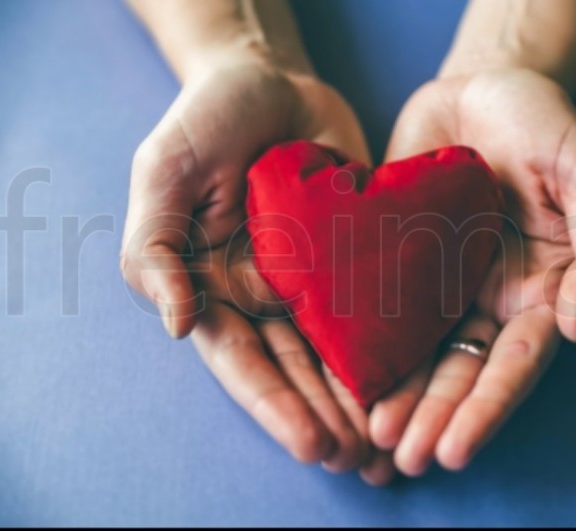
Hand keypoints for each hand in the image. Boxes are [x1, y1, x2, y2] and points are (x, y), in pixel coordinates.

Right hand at [120, 53, 392, 480]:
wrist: (269, 79)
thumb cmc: (203, 124)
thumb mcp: (161, 176)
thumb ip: (156, 251)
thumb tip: (176, 326)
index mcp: (217, 291)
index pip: (247, 363)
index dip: (278, 407)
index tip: (314, 444)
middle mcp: (270, 296)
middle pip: (301, 371)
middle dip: (331, 418)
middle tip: (366, 460)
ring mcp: (318, 278)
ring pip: (343, 351)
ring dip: (366, 400)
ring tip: (395, 444)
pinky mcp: (362, 254)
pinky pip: (380, 304)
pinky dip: (396, 345)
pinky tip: (419, 380)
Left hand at [370, 68, 575, 474]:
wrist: (482, 87)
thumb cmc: (545, 122)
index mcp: (541, 290)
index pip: (516, 362)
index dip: (488, 407)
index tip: (456, 449)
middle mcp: (488, 298)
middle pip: (462, 371)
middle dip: (434, 417)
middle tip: (402, 458)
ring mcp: (439, 284)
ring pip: (417, 354)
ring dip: (396, 399)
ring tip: (370, 440)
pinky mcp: (396, 263)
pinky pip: (377, 310)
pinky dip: (361, 348)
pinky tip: (339, 382)